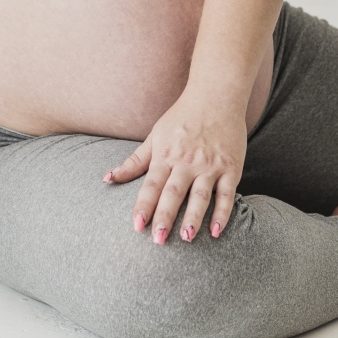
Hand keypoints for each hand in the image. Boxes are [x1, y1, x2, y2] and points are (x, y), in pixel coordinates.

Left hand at [105, 96, 245, 243]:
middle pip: (173, 193)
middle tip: (157, 241)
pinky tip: (217, 231)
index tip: (136, 226)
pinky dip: (223, 212)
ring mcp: (210, 165)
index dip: (143, 206)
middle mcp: (186, 162)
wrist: (216, 96)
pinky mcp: (231, 168)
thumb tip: (107, 178)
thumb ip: (134, 162)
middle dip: (164, 216)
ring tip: (186, 238)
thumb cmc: (181, 118)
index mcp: (165, 155)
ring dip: (193, 217)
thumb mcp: (154, 137)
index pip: (151, 185)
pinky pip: (227, 194)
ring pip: (200, 195)